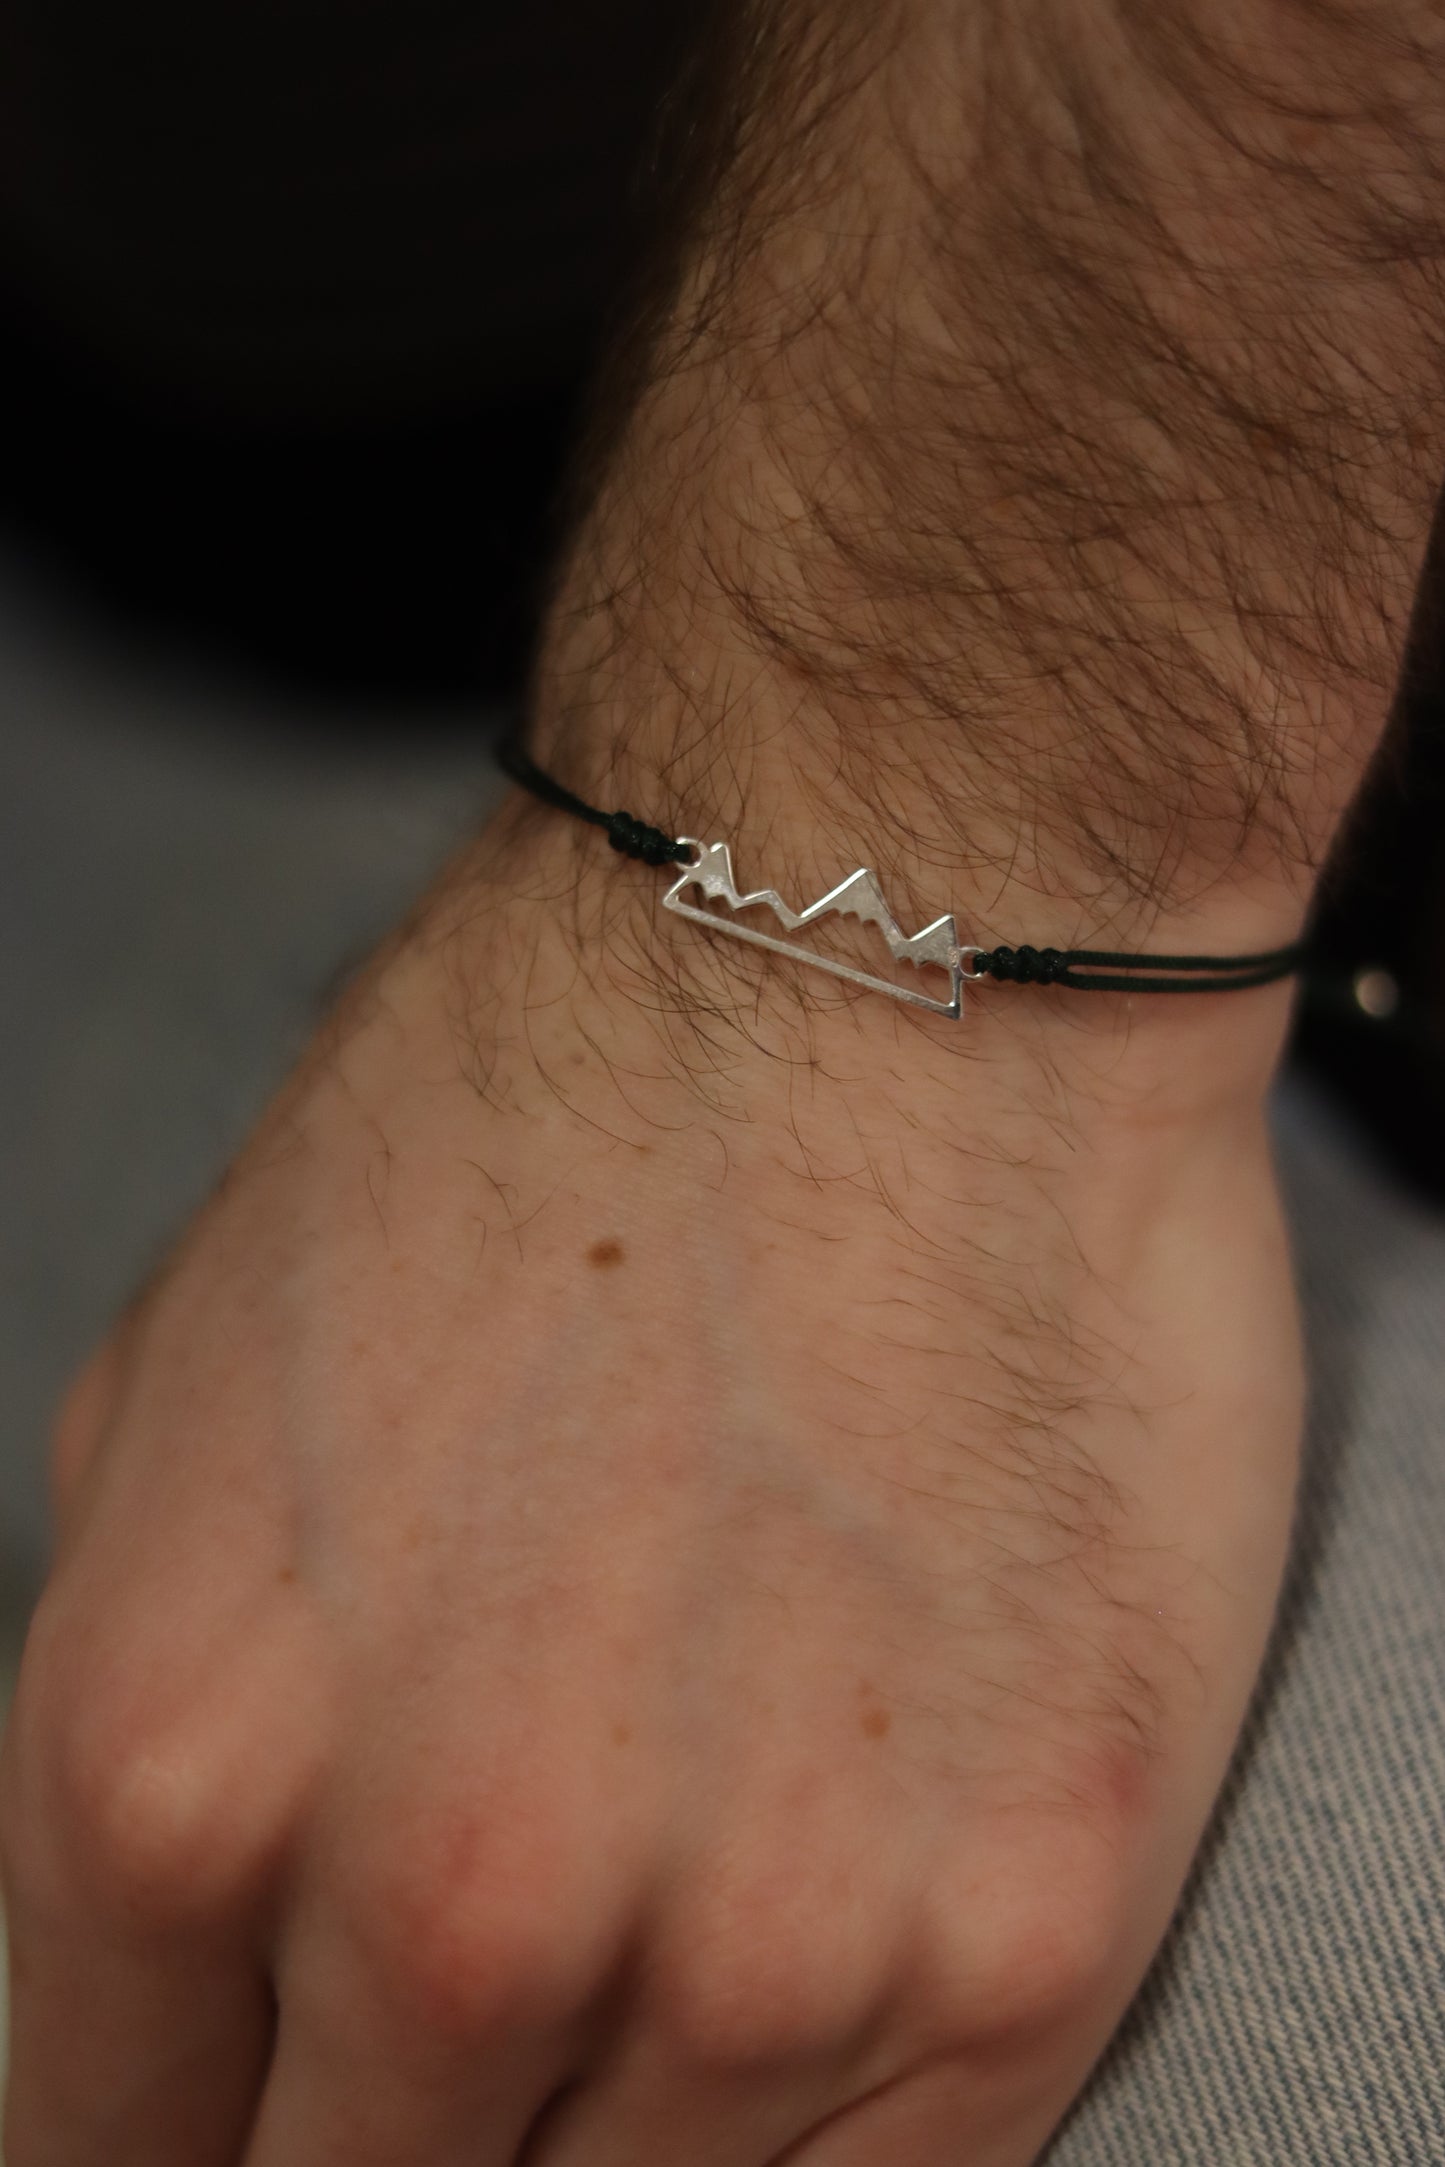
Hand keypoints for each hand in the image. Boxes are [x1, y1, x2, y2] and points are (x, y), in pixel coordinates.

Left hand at [0, 799, 1301, 2163]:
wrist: (886, 957)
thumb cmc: (548, 1122)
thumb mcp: (185, 1395)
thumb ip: (163, 1735)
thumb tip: (189, 1962)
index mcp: (180, 1770)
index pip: (115, 2157)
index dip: (187, 2151)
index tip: (265, 2119)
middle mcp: (458, 1905)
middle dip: (400, 2139)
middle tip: (492, 1999)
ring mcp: (764, 1946)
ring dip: (633, 2113)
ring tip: (693, 1867)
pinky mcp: (1025, 1925)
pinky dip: (830, 2129)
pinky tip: (829, 1937)